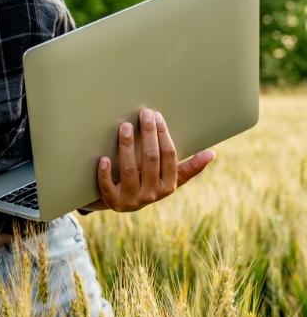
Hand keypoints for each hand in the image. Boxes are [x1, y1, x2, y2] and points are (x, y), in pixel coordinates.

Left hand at [84, 108, 215, 212]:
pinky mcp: (113, 202)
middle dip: (148, 135)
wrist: (119, 202)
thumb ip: (188, 168)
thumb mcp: (168, 178)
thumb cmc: (147, 183)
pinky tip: (104, 158)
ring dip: (127, 147)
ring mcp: (131, 200)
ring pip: (129, 170)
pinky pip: (107, 187)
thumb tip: (212, 154)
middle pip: (150, 160)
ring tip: (125, 126)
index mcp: (168, 186)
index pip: (169, 156)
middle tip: (144, 113)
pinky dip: (105, 173)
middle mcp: (152, 194)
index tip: (157, 115)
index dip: (163, 135)